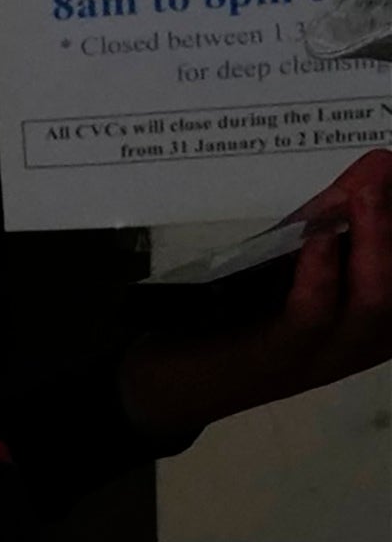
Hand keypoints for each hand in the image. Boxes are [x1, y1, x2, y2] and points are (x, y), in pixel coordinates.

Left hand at [119, 149, 391, 439]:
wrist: (171, 381)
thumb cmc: (245, 316)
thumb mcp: (295, 258)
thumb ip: (334, 214)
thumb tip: (382, 160)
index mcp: (381, 315)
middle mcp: (368, 339)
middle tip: (389, 175)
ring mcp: (326, 355)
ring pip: (376, 305)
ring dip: (375, 245)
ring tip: (364, 195)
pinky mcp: (278, 359)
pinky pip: (311, 318)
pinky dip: (320, 276)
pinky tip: (318, 240)